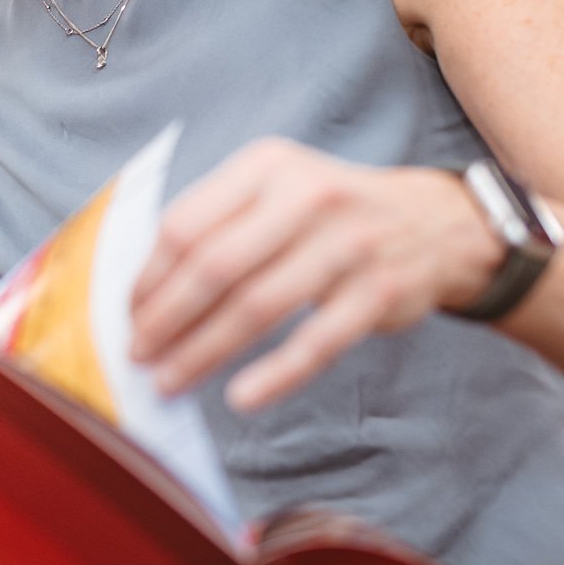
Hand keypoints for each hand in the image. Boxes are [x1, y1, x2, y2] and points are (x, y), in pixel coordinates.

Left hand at [132, 138, 501, 411]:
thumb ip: (217, 222)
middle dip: (165, 319)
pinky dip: (275, 375)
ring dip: (203, 351)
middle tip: (138, 355)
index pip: (186, 224)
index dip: (149, 277)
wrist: (436, 222)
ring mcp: (346, 245)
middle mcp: (306, 197)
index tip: (127, 315)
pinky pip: (315, 342)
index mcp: (267, 167)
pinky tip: (240, 397)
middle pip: (214, 267)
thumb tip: (144, 289)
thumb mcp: (276, 188)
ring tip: (170, 380)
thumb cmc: (331, 213)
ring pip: (257, 308)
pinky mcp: (377, 292)